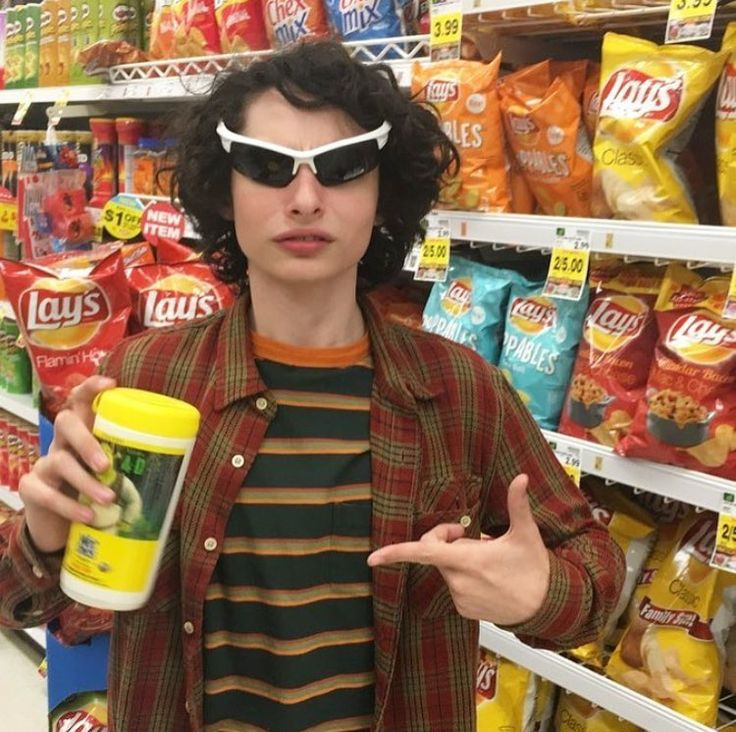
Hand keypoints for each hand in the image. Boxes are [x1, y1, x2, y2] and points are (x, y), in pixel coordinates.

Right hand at [19, 376, 116, 553]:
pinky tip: (87, 516)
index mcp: (84, 430)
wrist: (60, 523)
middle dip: (87, 441)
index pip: (81, 399)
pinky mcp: (31, 489)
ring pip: (59, 461)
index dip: (92, 387)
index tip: (111, 383)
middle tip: (107, 465)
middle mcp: (62, 441)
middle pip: (66, 423)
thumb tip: (181, 460)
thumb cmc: (95, 489)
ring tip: (108, 498)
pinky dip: (69, 506)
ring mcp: (44, 464)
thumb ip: (133, 462)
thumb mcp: (114, 471)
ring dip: (85, 481)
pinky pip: (46, 494)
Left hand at [367, 474, 550, 624]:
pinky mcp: (464, 609)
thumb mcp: (525, 533)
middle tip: (471, 536)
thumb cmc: (535, 569)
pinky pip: (454, 585)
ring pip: (446, 569)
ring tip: (487, 561)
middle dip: (447, 540)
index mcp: (467, 561)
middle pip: (436, 553)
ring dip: (459, 560)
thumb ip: (518, 504)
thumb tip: (521, 478)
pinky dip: (464, 577)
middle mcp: (459, 582)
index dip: (395, 553)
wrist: (546, 607)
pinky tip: (487, 577)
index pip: (423, 553)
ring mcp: (460, 598)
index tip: (372, 557)